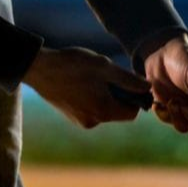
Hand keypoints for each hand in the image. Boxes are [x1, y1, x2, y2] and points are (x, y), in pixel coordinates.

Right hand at [24, 46, 151, 128]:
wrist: (40, 68)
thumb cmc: (74, 65)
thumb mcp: (105, 67)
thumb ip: (129, 80)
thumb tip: (148, 88)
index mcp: (104, 111)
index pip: (132, 113)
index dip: (136, 98)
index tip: (130, 82)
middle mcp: (93, 121)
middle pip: (118, 112)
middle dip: (119, 95)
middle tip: (108, 75)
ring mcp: (80, 121)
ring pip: (105, 110)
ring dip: (106, 95)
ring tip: (92, 77)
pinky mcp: (71, 117)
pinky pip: (92, 109)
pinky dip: (93, 98)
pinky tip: (82, 83)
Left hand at [144, 34, 187, 135]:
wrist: (162, 52)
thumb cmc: (187, 59)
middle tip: (186, 105)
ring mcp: (186, 110)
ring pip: (185, 128)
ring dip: (178, 117)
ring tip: (173, 101)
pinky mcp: (169, 109)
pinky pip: (168, 121)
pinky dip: (163, 114)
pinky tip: (159, 103)